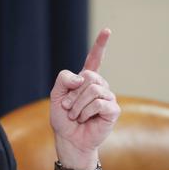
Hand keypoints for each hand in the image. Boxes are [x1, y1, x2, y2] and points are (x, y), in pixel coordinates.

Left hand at [49, 28, 120, 169]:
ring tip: (75, 115)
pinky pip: (99, 102)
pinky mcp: (113, 109)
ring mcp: (108, 97)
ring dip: (78, 105)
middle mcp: (99, 86)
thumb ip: (63, 80)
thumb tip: (82, 78)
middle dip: (73, 93)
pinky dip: (86, 111)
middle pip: (89, 77)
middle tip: (68, 107)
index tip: (107, 30)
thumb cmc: (62, 119)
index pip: (94, 59)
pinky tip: (85, 119)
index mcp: (85, 81)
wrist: (68, 139)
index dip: (100, 45)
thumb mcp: (55, 96)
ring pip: (93, 89)